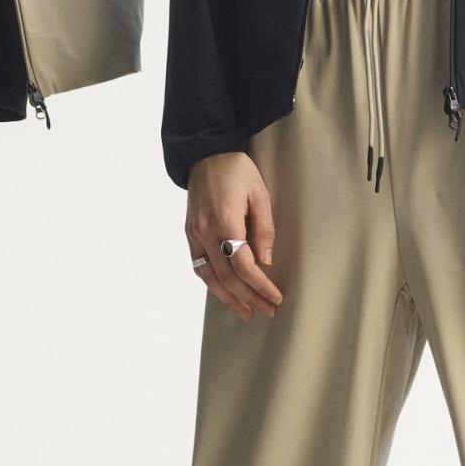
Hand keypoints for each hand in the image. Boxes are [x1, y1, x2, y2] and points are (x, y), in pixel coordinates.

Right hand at [185, 151, 283, 319]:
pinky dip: (212, 283)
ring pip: (209, 277)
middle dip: (248, 297)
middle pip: (227, 277)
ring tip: (245, 311)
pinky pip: (198, 265)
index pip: (243, 266)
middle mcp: (206, 232)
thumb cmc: (236, 171)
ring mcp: (194, 233)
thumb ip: (264, 229)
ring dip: (228, 297)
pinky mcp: (190, 232)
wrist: (206, 153)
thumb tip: (265, 261)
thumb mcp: (260, 194)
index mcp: (225, 221)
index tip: (274, 297)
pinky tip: (224, 292)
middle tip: (266, 310)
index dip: (260, 286)